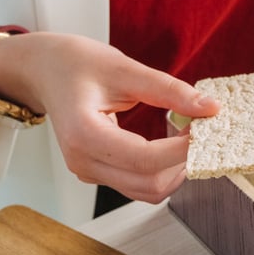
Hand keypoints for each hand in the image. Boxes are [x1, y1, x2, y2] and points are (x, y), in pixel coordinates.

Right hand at [0, 32, 219, 202]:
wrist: (44, 70)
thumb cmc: (74, 63)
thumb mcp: (124, 68)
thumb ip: (169, 90)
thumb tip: (210, 108)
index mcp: (83, 135)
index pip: (145, 160)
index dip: (182, 149)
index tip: (205, 127)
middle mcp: (83, 162)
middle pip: (149, 184)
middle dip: (183, 163)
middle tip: (200, 131)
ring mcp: (88, 171)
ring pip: (146, 191)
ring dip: (175, 170)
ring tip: (186, 135)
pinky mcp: (97, 172)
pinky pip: (137, 183)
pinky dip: (161, 169)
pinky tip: (170, 143)